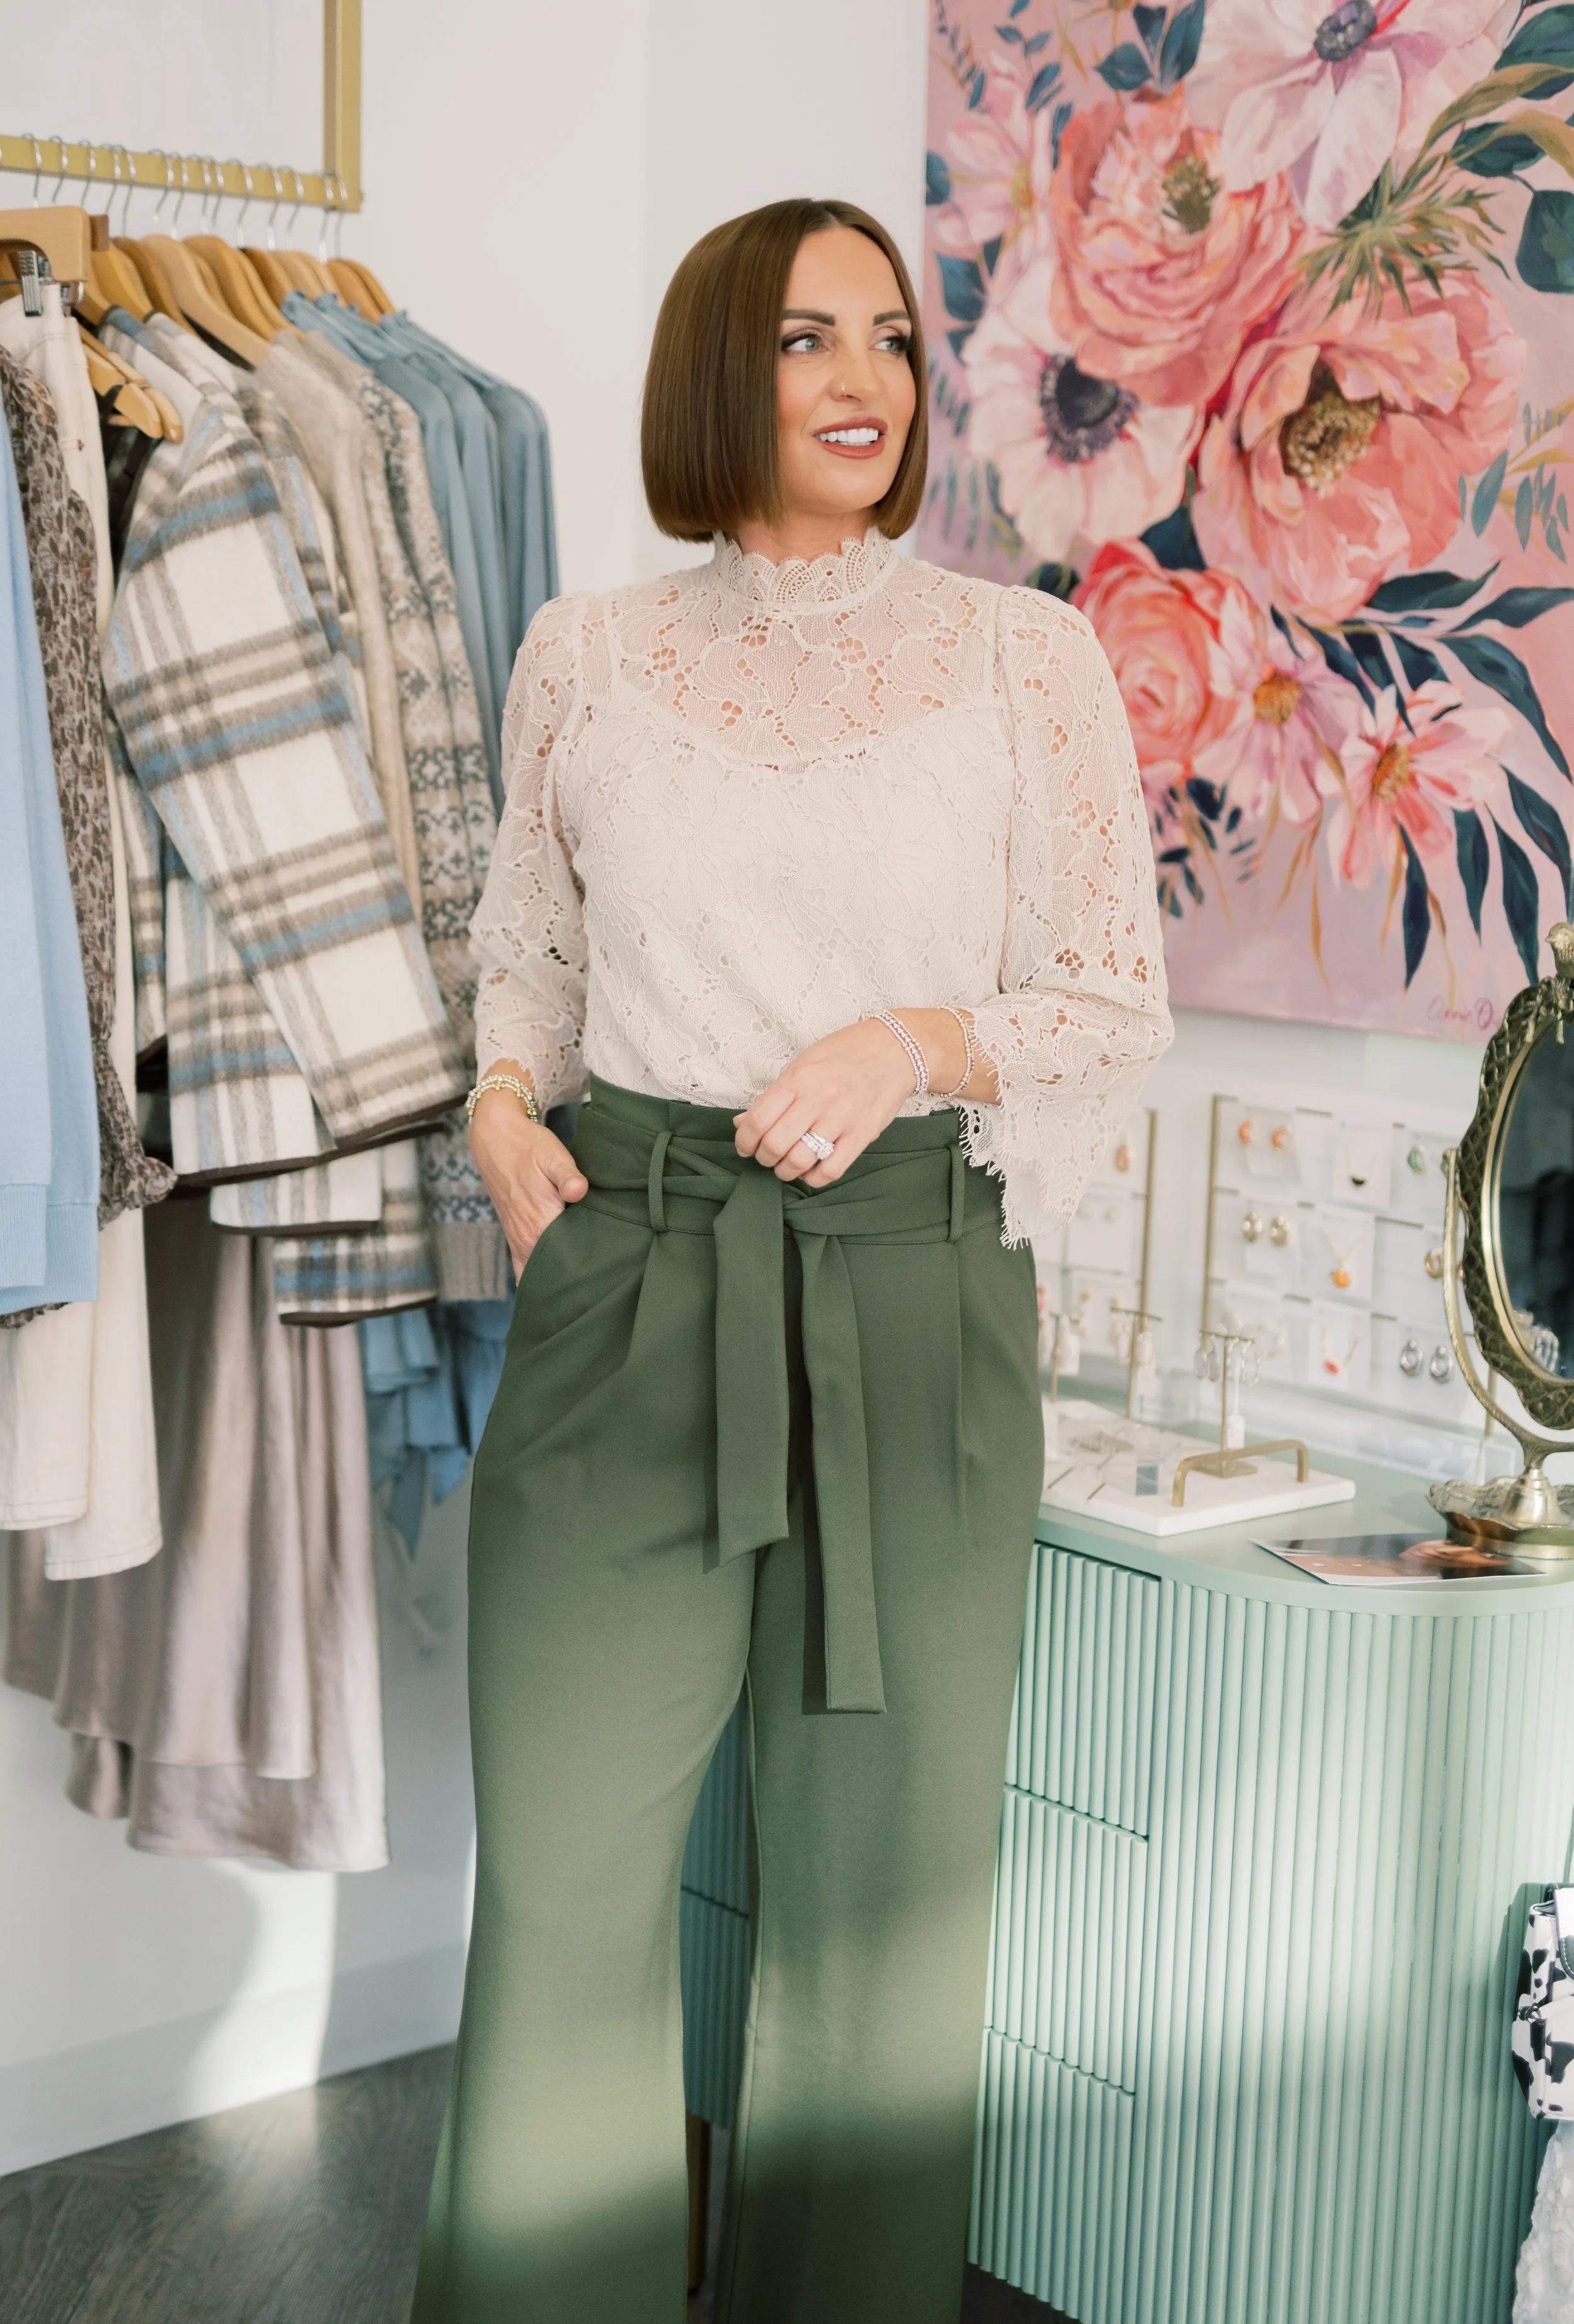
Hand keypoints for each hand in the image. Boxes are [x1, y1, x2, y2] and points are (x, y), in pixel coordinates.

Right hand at [468, 1076, 586, 1278]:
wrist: (497, 1141)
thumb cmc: (530, 1148)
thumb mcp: (553, 1155)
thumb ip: (568, 1176)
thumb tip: (579, 1190)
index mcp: (541, 1222)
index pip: (572, 1258)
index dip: (592, 1267)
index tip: (610, 1273)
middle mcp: (527, 1238)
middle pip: (557, 1272)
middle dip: (578, 1280)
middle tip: (603, 1287)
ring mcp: (518, 1241)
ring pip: (540, 1274)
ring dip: (559, 1282)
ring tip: (583, 1293)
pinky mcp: (514, 1238)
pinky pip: (522, 1270)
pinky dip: (534, 1282)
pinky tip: (550, 1293)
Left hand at [734, 1017, 931, 1187]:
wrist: (895, 1049)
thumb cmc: (846, 1053)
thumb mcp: (803, 1063)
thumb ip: (775, 1095)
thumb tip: (743, 1124)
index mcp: (798, 1078)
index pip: (757, 1120)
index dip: (744, 1141)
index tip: (746, 1146)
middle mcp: (818, 1099)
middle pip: (774, 1145)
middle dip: (763, 1158)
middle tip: (767, 1156)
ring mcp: (842, 1119)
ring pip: (799, 1161)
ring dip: (785, 1171)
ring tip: (786, 1165)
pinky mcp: (862, 1135)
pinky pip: (830, 1171)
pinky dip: (813, 1177)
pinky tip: (810, 1169)